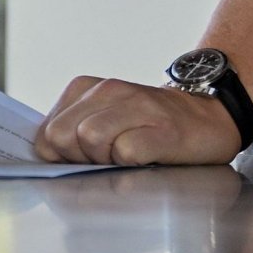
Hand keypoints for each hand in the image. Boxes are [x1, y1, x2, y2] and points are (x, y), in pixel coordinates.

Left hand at [33, 76, 244, 165]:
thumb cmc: (149, 125)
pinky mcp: (162, 129)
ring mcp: (137, 106)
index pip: (46, 134)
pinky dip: (131, 164)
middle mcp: (109, 91)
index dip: (61, 157)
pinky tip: (147, 158)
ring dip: (105, 160)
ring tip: (128, 157)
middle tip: (106, 161)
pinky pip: (127, 152)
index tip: (84, 161)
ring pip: (90, 139)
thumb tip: (46, 162)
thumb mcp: (104, 118)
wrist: (207, 116)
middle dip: (78, 159)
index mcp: (87, 89)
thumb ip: (73, 133)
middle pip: (62, 136)